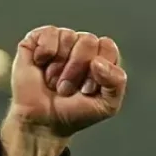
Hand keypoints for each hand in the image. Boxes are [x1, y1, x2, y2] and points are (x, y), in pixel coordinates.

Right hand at [9, 25, 127, 136]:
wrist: (42, 122)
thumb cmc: (74, 113)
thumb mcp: (107, 105)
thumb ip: (117, 82)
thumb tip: (98, 61)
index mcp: (101, 59)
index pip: (107, 47)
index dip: (98, 69)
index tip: (88, 89)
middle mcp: (82, 46)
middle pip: (88, 40)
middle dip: (76, 70)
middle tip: (67, 88)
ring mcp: (61, 42)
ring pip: (68, 36)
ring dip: (58, 66)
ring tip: (54, 81)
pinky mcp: (38, 39)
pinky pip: (49, 33)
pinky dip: (44, 53)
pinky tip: (40, 65)